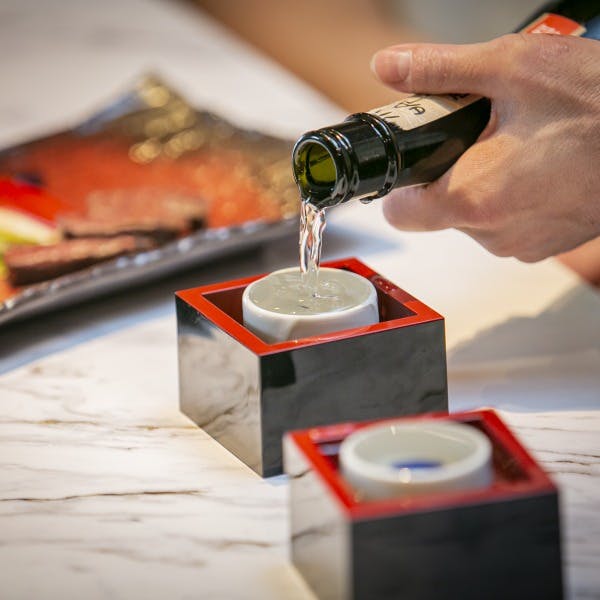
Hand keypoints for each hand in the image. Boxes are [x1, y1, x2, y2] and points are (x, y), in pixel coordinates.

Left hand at [371, 34, 599, 261]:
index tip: (414, 158)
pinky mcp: (546, 243)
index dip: (400, 184)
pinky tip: (536, 162)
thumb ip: (439, 69)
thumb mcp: (511, 67)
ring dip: (481, 181)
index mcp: (472, 197)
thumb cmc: (599, 105)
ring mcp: (522, 243)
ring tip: (515, 143)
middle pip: (438, 209)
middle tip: (475, 133)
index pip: (400, 214)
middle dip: (448, 170)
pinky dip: (512, 195)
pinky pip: (507, 223)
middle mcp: (493, 233)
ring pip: (474, 216)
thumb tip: (389, 67)